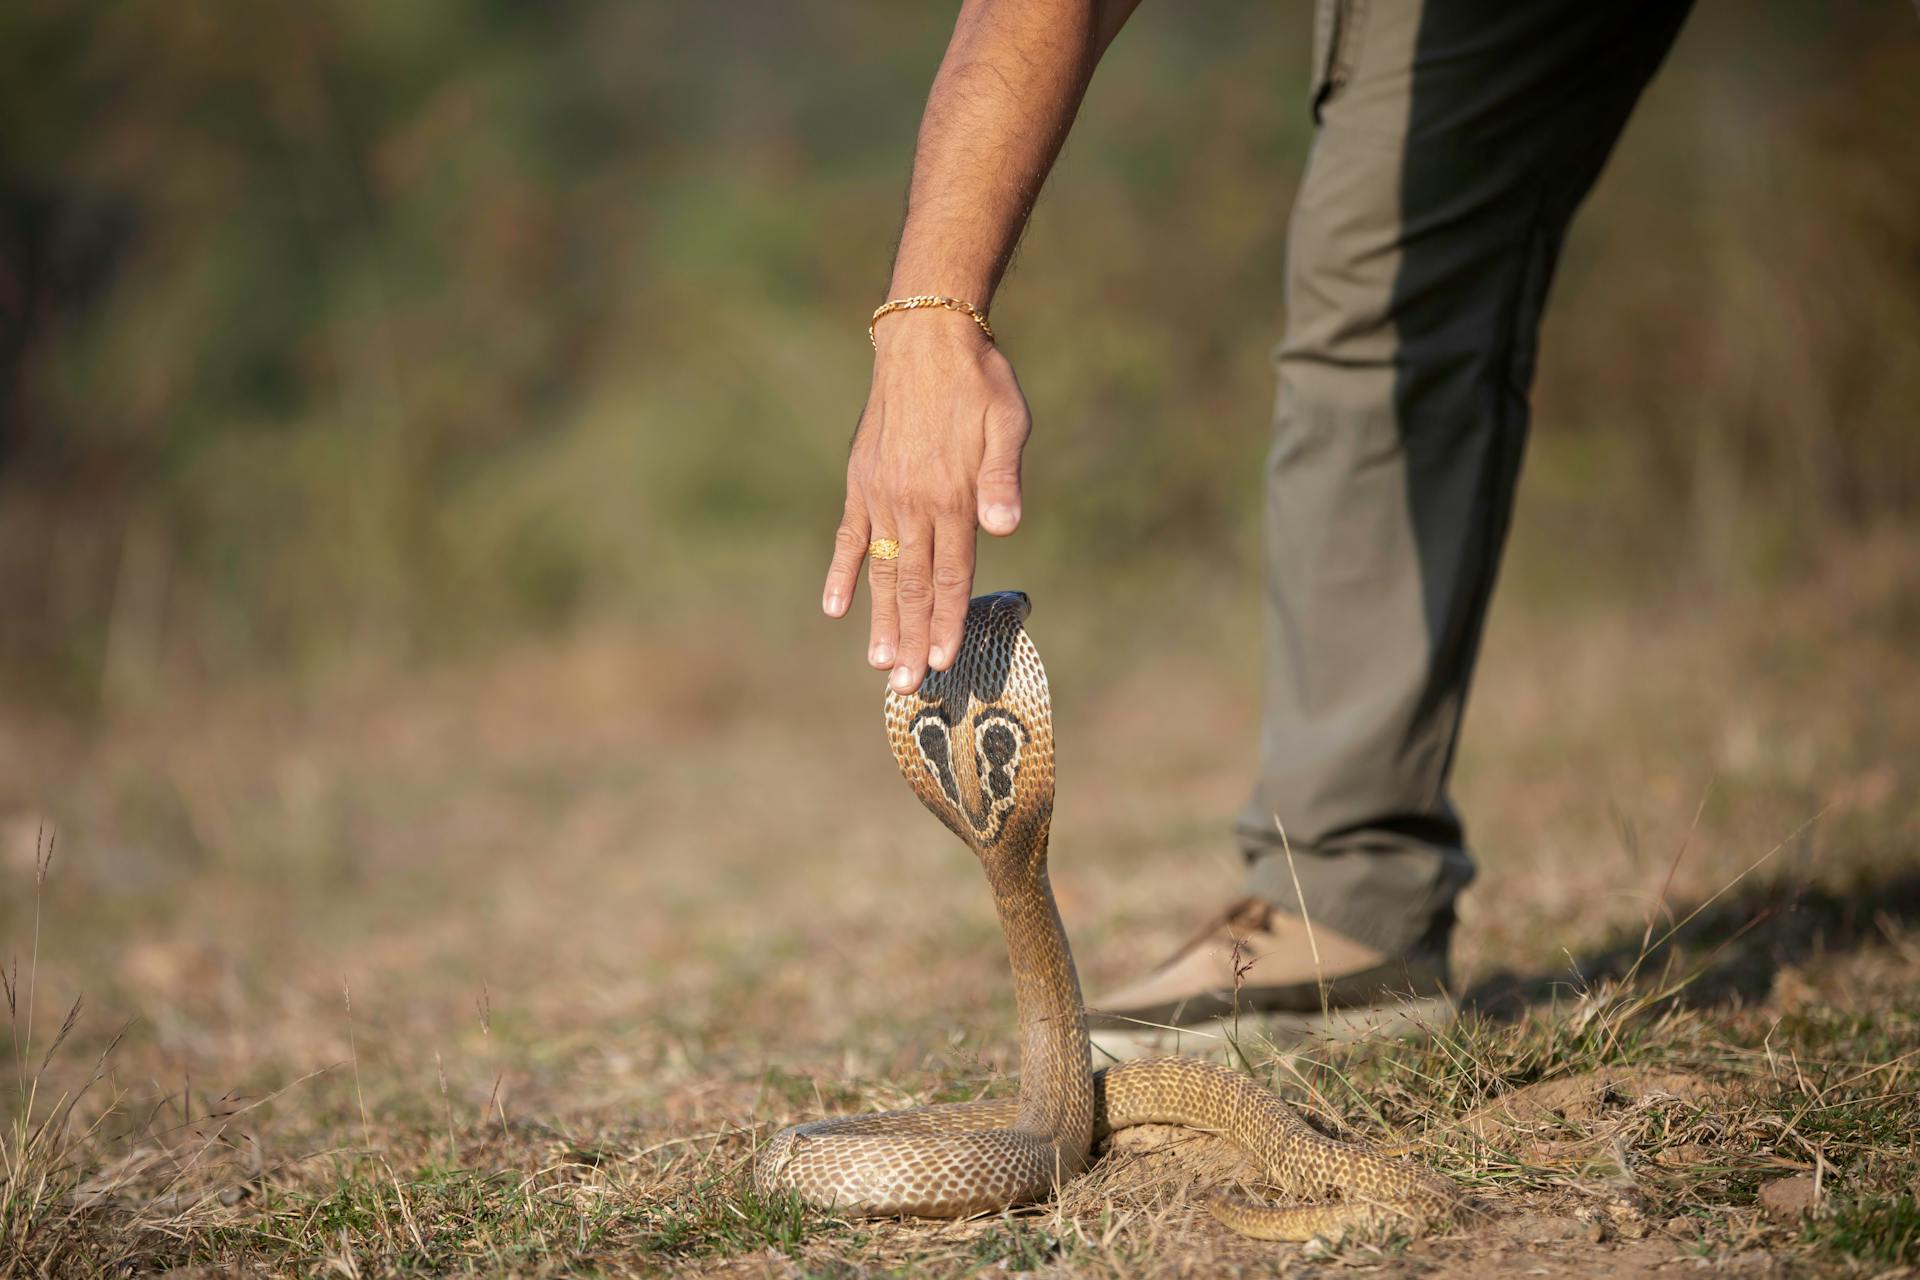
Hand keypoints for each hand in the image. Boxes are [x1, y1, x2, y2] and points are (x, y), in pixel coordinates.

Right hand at [822, 311, 1030, 691]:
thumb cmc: (979, 384)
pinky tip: (835, 608)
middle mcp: (911, 503)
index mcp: (950, 495)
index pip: (950, 574)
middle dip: (911, 637)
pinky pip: (849, 537)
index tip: (941, 661)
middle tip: (907, 685)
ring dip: (880, 619)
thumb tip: (1006, 526)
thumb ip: (1003, 477)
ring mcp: (880, 495)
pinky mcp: (861, 482)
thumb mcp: (1007, 422)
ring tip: (879, 662)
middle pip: (911, 584)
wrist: (926, 339)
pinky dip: (842, 573)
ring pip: (880, 570)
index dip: (946, 620)